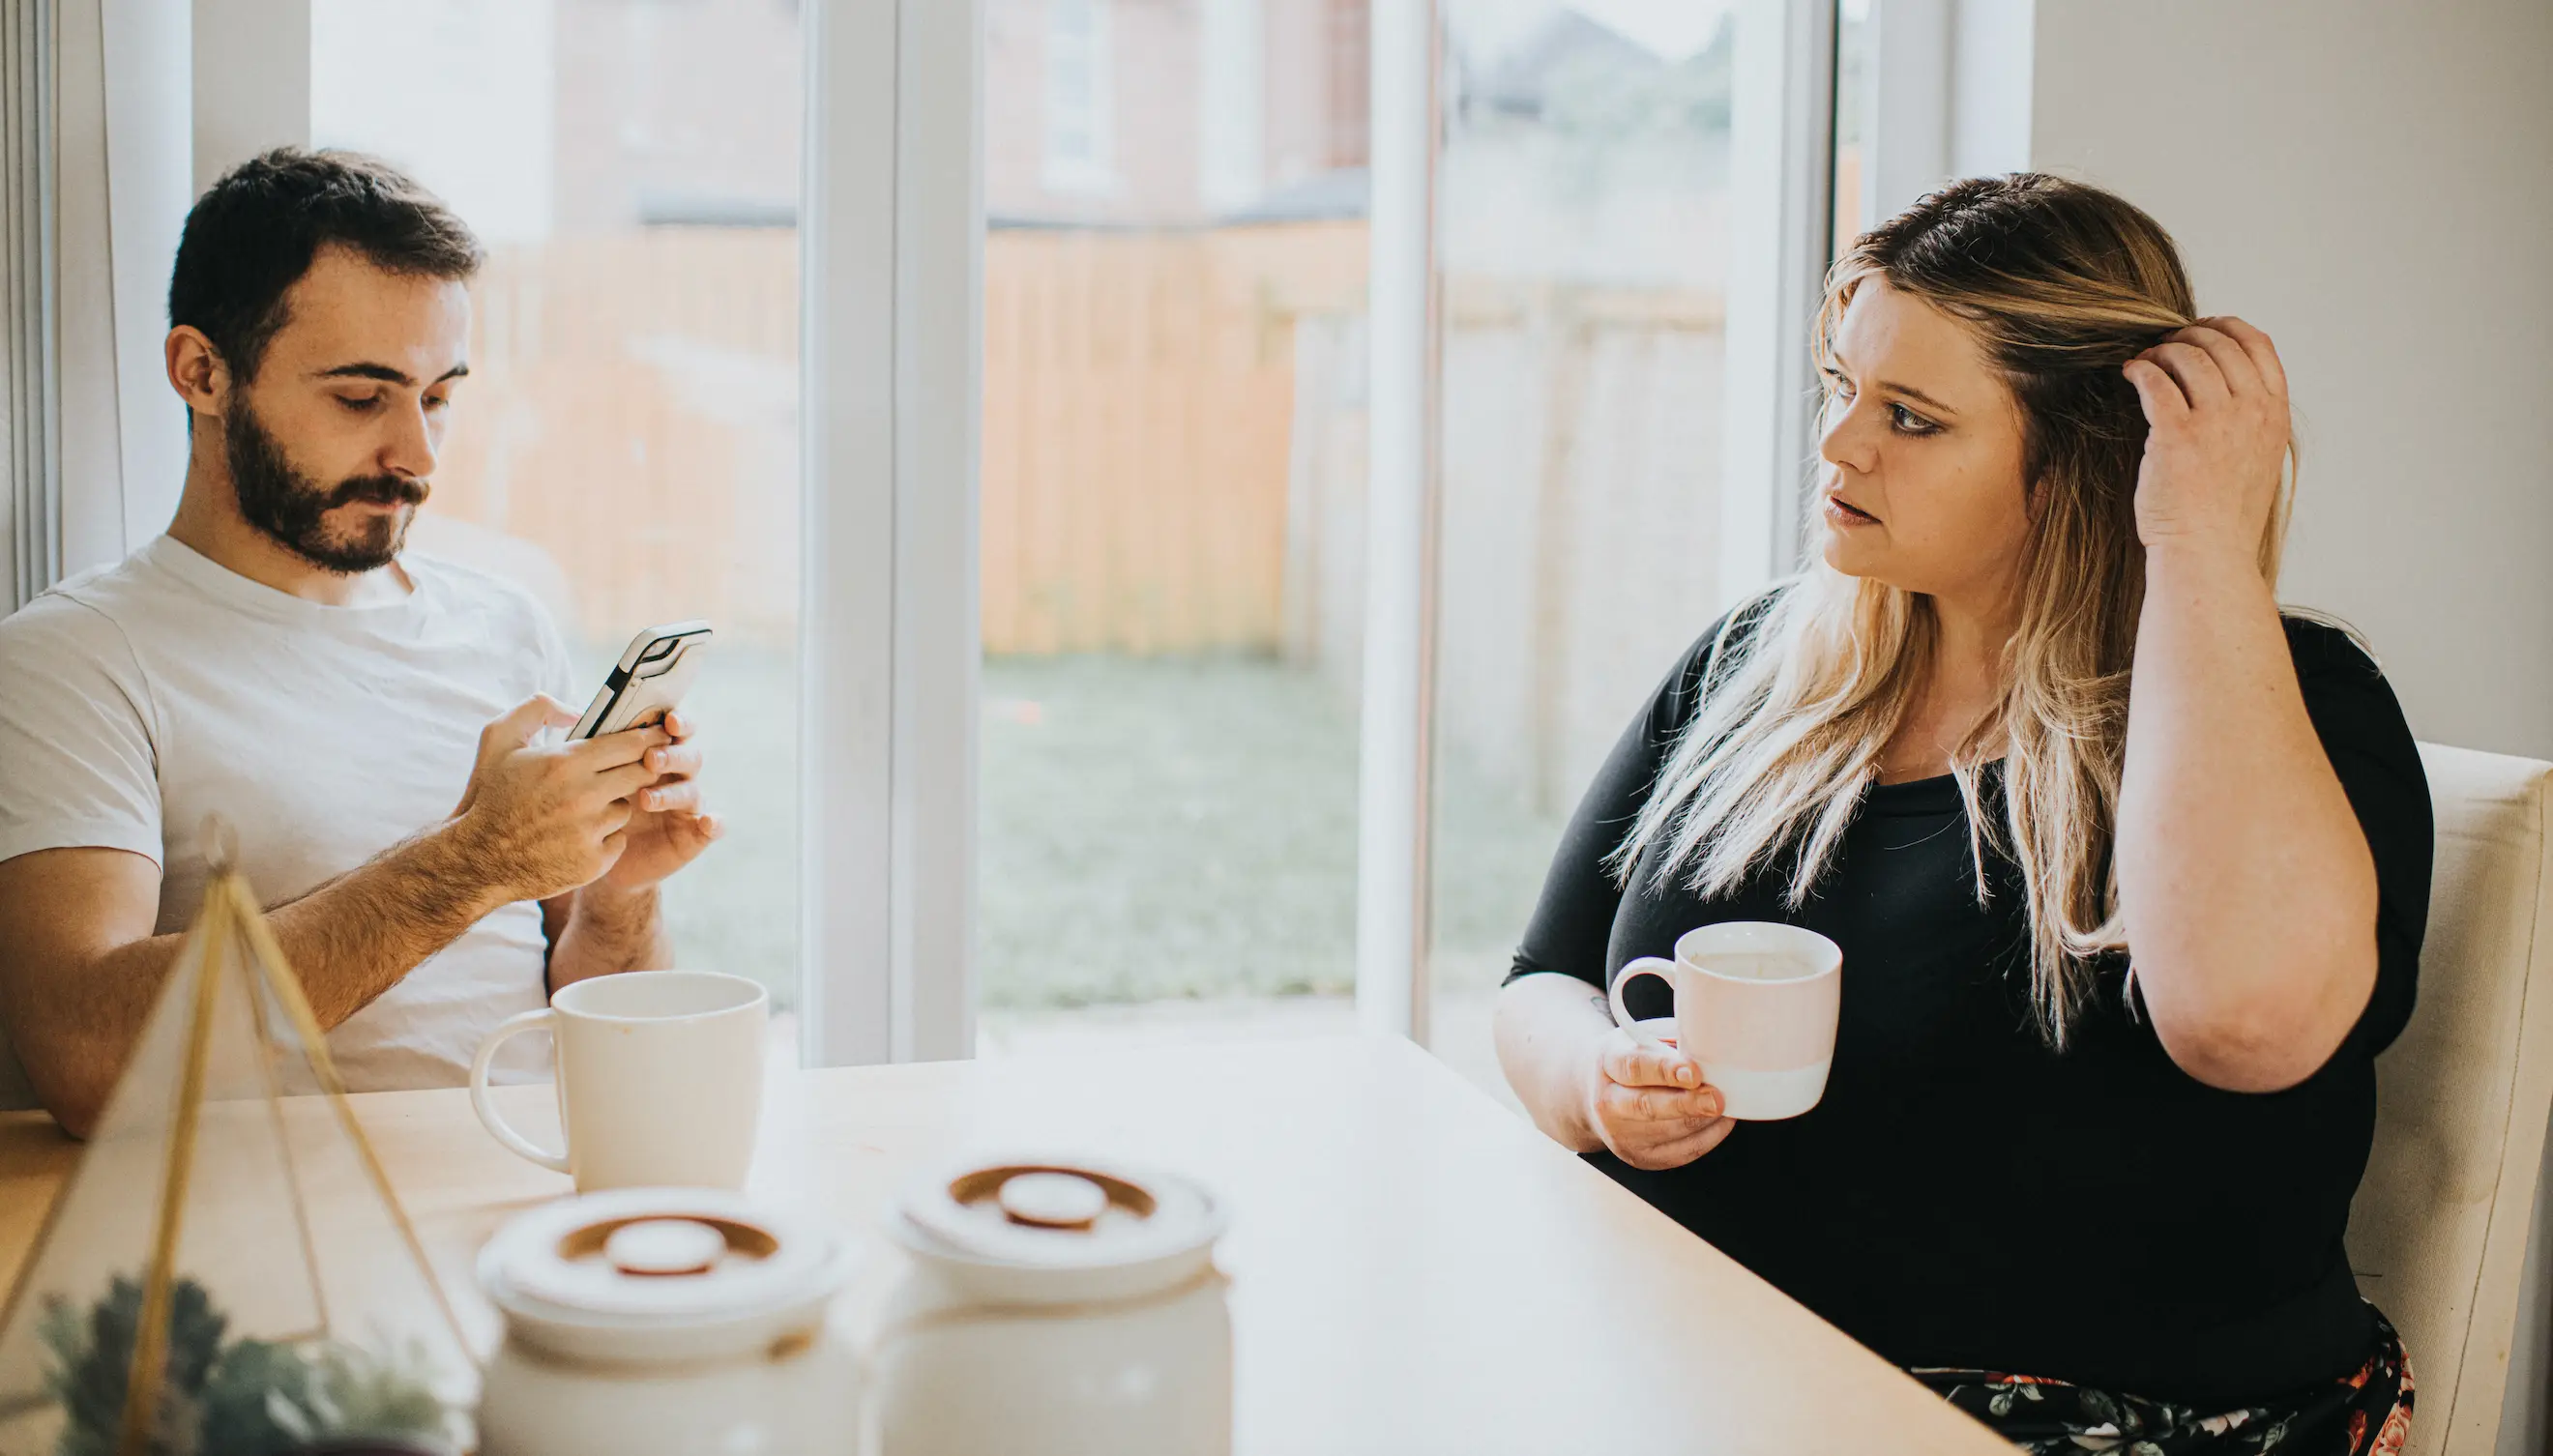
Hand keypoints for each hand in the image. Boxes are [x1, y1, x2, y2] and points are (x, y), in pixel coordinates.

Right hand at [448, 696, 671, 902]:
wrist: (477, 859)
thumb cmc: (490, 795)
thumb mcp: (499, 738)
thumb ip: (538, 709)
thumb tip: (577, 711)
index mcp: (566, 763)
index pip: (631, 744)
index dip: (651, 738)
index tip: (662, 734)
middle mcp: (584, 796)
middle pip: (641, 774)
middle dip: (642, 768)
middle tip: (637, 767)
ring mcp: (590, 831)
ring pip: (627, 808)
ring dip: (614, 805)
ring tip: (583, 808)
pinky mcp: (593, 862)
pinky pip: (618, 840)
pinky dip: (604, 837)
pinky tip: (579, 835)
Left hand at [592, 708, 720, 894]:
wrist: (591, 856)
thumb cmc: (588, 809)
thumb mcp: (583, 777)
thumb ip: (586, 747)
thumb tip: (572, 713)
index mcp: (654, 755)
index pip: (673, 731)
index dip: (678, 722)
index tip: (668, 720)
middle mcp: (675, 776)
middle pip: (688, 756)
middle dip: (672, 756)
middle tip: (651, 760)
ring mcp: (685, 806)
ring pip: (692, 791)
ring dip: (674, 792)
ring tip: (647, 799)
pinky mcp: (692, 835)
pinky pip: (712, 828)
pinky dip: (714, 823)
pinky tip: (707, 823)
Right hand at [1582, 1029, 1733, 1170]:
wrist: (1600, 1093)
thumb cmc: (1634, 1059)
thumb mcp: (1644, 1037)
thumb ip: (1673, 1041)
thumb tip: (1711, 1047)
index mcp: (1608, 1062)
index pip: (1634, 1067)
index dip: (1665, 1071)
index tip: (1694, 1072)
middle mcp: (1607, 1103)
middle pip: (1647, 1106)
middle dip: (1686, 1104)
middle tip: (1717, 1099)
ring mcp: (1622, 1135)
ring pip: (1671, 1131)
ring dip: (1704, 1119)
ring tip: (1726, 1103)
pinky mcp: (1641, 1158)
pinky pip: (1683, 1151)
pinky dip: (1709, 1136)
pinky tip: (1720, 1120)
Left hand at [2122, 317, 2290, 555]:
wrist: (2207, 553)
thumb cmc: (2224, 515)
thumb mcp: (2258, 460)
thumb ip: (2250, 420)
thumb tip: (2226, 386)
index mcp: (2274, 414)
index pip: (2258, 345)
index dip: (2226, 327)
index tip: (2202, 329)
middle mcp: (2251, 412)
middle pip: (2221, 344)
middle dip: (2188, 336)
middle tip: (2164, 345)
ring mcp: (2216, 422)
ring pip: (2188, 357)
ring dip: (2162, 351)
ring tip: (2146, 361)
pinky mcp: (2176, 435)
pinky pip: (2155, 381)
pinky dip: (2140, 369)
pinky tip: (2131, 373)